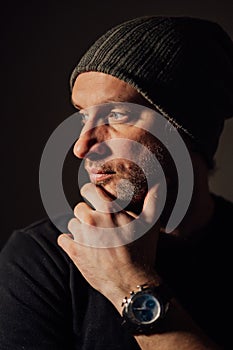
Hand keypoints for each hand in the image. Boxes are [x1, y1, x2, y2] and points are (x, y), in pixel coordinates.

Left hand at [57, 183, 160, 310]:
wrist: (132, 284)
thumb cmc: (142, 252)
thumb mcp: (151, 224)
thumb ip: (152, 200)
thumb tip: (158, 183)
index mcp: (109, 209)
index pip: (88, 189)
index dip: (91, 194)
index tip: (95, 200)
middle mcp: (92, 220)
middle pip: (79, 207)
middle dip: (87, 213)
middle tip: (99, 224)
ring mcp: (81, 236)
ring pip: (72, 223)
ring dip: (80, 228)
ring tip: (94, 239)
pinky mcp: (74, 252)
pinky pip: (63, 239)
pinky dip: (70, 241)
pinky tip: (83, 246)